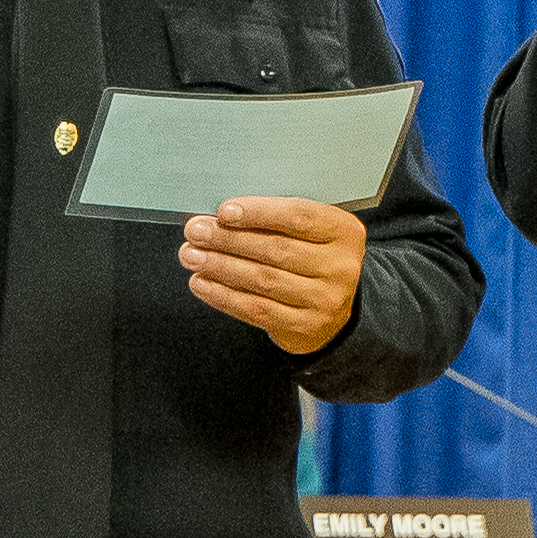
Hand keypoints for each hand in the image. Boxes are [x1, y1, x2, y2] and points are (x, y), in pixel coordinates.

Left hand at [181, 196, 367, 356]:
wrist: (335, 306)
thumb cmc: (313, 258)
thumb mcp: (310, 231)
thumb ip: (276, 220)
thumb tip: (219, 218)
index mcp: (344, 232)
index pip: (299, 217)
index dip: (258, 212)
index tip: (223, 211)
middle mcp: (340, 267)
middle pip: (276, 249)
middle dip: (228, 239)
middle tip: (196, 232)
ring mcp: (326, 300)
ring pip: (263, 280)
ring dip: (220, 266)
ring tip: (192, 256)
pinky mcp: (306, 326)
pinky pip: (257, 310)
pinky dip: (224, 296)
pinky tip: (202, 283)